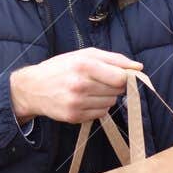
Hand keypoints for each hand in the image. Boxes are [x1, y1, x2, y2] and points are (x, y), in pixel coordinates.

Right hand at [11, 49, 142, 123]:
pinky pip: (100, 114)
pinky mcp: (74, 117)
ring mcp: (76, 103)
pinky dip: (97, 107)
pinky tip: (84, 100)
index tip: (119, 75)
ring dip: (105, 97)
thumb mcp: (84, 54)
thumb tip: (138, 67)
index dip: (124, 76)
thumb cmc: (61, 67)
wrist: (33, 88)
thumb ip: (114, 58)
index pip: (120, 77)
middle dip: (113, 86)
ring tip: (89, 90)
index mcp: (83, 65)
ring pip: (110, 103)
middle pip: (117, 91)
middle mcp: (80, 85)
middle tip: (99, 81)